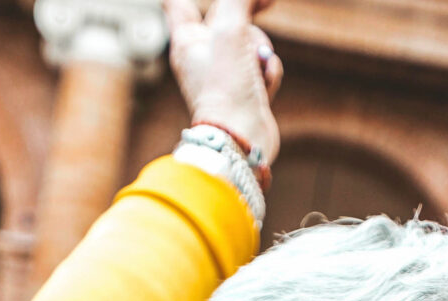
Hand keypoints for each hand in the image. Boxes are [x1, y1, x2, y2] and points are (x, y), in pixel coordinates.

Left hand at [164, 0, 283, 167]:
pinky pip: (262, 67)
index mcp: (187, 41)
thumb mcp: (231, 30)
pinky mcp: (245, 91)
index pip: (178, 5)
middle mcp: (202, 57)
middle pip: (227, 17)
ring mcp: (225, 74)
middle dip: (248, 13)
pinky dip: (268, 73)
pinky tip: (264, 89)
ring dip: (261, 50)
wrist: (240, 140)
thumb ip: (238, 0)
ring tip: (256, 69)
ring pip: (251, 42)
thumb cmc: (226, 89)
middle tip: (268, 2)